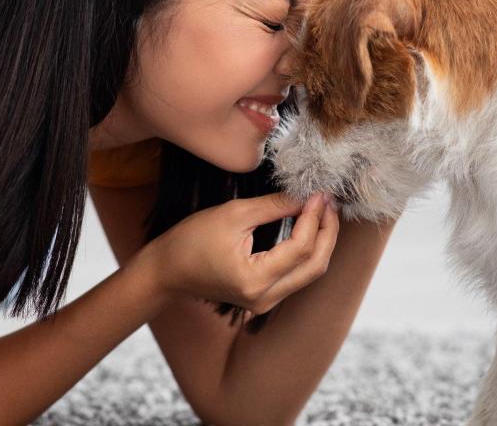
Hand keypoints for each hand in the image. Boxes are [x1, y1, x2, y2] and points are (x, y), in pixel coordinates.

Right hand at [136, 192, 338, 314]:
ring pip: (310, 273)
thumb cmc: (191, 240)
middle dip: (328, 232)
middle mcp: (265, 298)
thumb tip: (306, 196)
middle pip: (315, 266)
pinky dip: (308, 251)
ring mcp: (266, 302)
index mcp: (255, 280)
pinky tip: (309, 227)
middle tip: (329, 202)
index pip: (301, 248)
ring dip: (321, 241)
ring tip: (323, 211)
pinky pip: (297, 275)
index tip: (319, 193)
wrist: (167, 271)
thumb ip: (274, 206)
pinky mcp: (264, 297)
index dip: (315, 218)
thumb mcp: (234, 214)